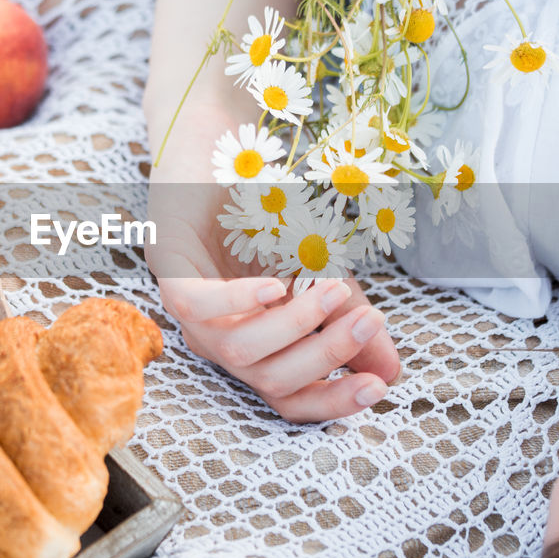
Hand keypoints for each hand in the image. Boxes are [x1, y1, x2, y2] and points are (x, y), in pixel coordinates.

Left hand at [146, 176, 400, 422]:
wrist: (220, 156)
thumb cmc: (266, 218)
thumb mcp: (319, 271)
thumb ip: (346, 319)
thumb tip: (390, 369)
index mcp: (253, 347)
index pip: (289, 397)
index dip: (332, 401)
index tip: (379, 388)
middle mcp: (220, 341)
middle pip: (271, 380)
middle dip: (326, 354)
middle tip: (368, 319)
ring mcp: (191, 313)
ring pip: (240, 352)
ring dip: (295, 325)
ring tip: (332, 289)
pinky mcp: (169, 272)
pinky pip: (196, 307)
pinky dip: (237, 302)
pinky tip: (273, 288)